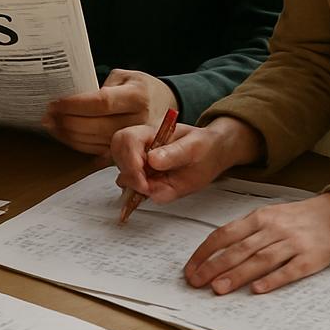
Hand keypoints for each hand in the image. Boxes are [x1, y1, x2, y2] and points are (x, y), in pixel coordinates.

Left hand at [43, 68, 175, 154]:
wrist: (166, 105)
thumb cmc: (140, 88)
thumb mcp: (124, 76)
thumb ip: (100, 86)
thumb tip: (71, 99)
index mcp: (138, 97)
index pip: (101, 103)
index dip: (75, 105)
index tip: (56, 102)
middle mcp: (139, 121)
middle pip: (96, 126)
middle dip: (67, 121)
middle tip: (48, 115)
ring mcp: (136, 140)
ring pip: (95, 142)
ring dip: (68, 135)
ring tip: (52, 125)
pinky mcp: (131, 153)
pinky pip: (99, 153)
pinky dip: (79, 145)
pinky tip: (65, 136)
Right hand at [111, 115, 263, 202]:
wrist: (211, 154)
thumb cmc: (204, 145)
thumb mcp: (195, 146)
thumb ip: (175, 153)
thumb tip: (152, 161)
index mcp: (149, 132)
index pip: (126, 140)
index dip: (130, 161)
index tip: (144, 180)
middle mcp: (140, 147)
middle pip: (117, 155)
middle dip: (130, 175)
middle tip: (149, 188)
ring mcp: (140, 164)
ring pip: (123, 175)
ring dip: (137, 187)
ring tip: (161, 187)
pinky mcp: (145, 180)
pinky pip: (134, 190)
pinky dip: (140, 196)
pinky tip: (157, 192)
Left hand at [183, 193, 329, 294]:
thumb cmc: (292, 219)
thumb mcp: (265, 217)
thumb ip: (242, 233)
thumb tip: (211, 254)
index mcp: (258, 218)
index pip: (225, 234)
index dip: (205, 252)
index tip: (191, 269)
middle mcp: (273, 228)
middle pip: (240, 249)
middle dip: (216, 266)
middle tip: (198, 282)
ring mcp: (293, 243)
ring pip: (261, 259)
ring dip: (238, 274)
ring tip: (219, 289)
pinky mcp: (310, 258)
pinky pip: (290, 270)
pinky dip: (273, 280)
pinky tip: (257, 290)